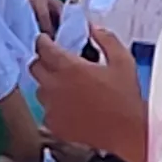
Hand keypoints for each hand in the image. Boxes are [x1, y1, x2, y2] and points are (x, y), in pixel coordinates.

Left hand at [29, 24, 146, 161]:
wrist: (126, 132)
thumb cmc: (126, 96)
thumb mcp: (123, 61)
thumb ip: (106, 40)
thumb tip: (93, 28)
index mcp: (69, 67)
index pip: (43, 48)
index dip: (43, 41)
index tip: (47, 40)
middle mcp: (54, 86)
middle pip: (34, 67)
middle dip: (43, 61)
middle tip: (57, 63)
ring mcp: (51, 106)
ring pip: (39, 89)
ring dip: (49, 85)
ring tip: (67, 88)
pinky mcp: (54, 123)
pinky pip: (47, 110)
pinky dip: (55, 106)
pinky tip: (73, 108)